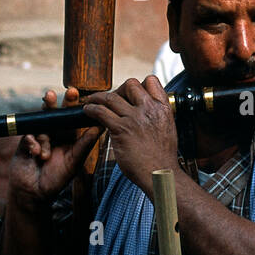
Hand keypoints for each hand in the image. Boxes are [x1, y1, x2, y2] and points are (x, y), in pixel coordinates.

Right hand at [8, 86, 100, 205]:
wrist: (33, 193)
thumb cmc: (56, 179)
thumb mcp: (74, 162)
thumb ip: (85, 144)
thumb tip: (99, 127)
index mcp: (68, 137)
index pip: (71, 117)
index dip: (72, 105)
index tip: (75, 92)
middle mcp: (54, 134)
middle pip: (53, 114)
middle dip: (52, 104)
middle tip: (52, 94)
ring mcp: (38, 137)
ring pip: (40, 124)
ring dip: (43, 132)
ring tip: (44, 149)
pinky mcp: (25, 143)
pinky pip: (29, 136)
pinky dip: (33, 144)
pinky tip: (36, 154)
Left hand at [82, 75, 179, 197]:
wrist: (161, 174)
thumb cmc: (162, 157)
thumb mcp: (167, 128)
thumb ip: (156, 116)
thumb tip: (145, 110)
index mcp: (163, 108)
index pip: (151, 81)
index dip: (139, 84)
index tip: (130, 93)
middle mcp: (149, 109)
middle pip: (130, 84)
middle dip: (118, 89)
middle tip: (110, 98)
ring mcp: (135, 118)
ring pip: (112, 96)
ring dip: (98, 97)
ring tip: (91, 101)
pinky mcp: (122, 129)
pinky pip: (101, 112)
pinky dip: (91, 109)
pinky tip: (87, 111)